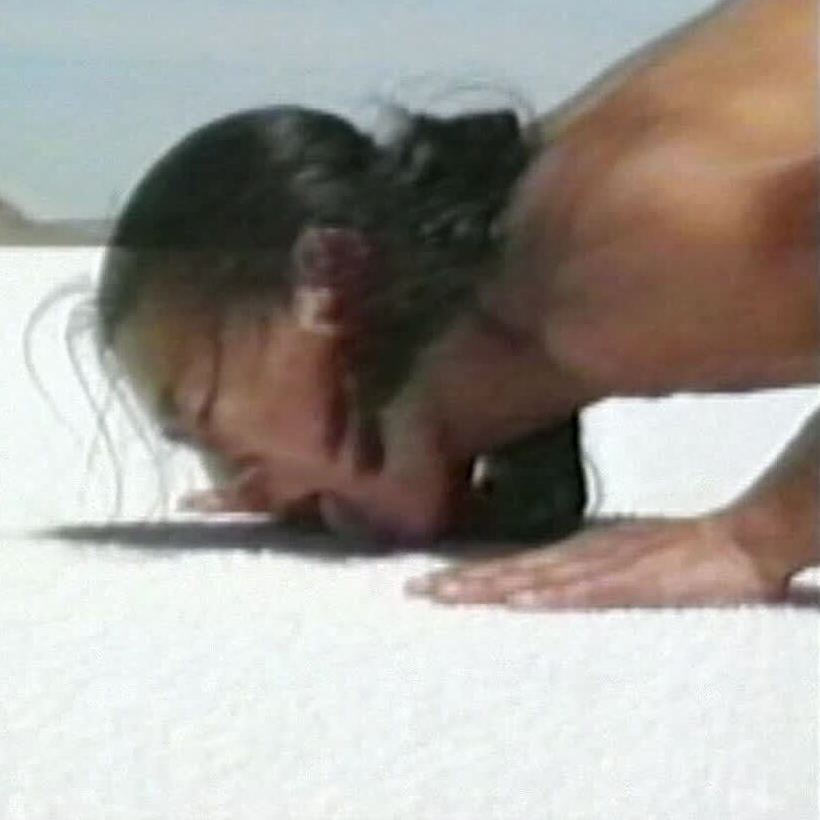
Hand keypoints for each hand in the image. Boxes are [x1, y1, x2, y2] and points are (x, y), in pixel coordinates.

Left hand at [405, 514, 790, 609]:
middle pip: (506, 572)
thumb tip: (536, 579)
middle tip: (412, 591)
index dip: (464, 575)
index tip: (422, 584)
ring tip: (447, 594)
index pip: (506, 566)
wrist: (730, 541)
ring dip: (489, 588)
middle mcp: (574, 557)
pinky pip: (584, 590)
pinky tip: (522, 601)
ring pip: (532, 579)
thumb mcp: (611, 552)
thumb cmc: (673, 549)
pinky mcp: (629, 581)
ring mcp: (599, 567)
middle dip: (459, 582)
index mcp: (569, 552)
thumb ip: (575, 565)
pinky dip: (552, 595)